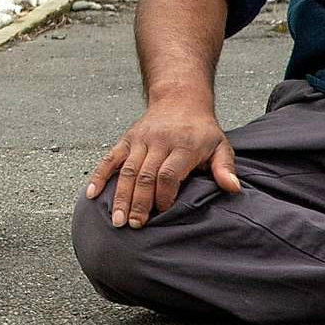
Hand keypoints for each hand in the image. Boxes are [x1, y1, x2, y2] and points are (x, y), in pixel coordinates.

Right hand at [84, 97, 239, 228]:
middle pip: (144, 175)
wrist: (180, 99)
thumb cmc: (202, 130)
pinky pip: (110, 158)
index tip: (163, 213)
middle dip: (139, 203)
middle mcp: (159, 142)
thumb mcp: (220, 146)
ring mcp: (140, 140)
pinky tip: (92, 195)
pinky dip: (100, 176)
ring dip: (120, 196)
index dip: (164, 196)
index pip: (168, 174)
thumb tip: (233, 189)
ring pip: (126, 171)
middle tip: (134, 226)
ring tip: (117, 220)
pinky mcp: (127, 139)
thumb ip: (225, 168)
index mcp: (183, 146)